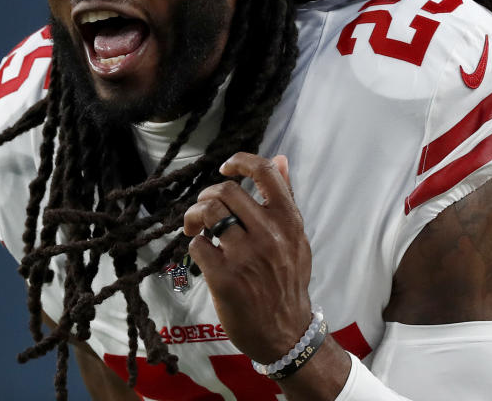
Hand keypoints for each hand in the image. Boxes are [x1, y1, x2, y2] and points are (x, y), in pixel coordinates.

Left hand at [183, 152, 313, 363]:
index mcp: (289, 221)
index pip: (265, 172)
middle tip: (203, 209)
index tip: (226, 168)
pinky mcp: (225, 278)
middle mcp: (270, 234)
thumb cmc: (288, 282)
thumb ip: (286, 198)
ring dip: (195, 216)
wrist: (286, 333)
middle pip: (227, 191)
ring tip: (195, 226)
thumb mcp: (296, 238)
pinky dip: (195, 245)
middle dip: (207, 195)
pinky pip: (198, 245)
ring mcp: (246, 255)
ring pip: (209, 213)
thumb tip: (280, 158)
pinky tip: (203, 253)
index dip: (240, 162)